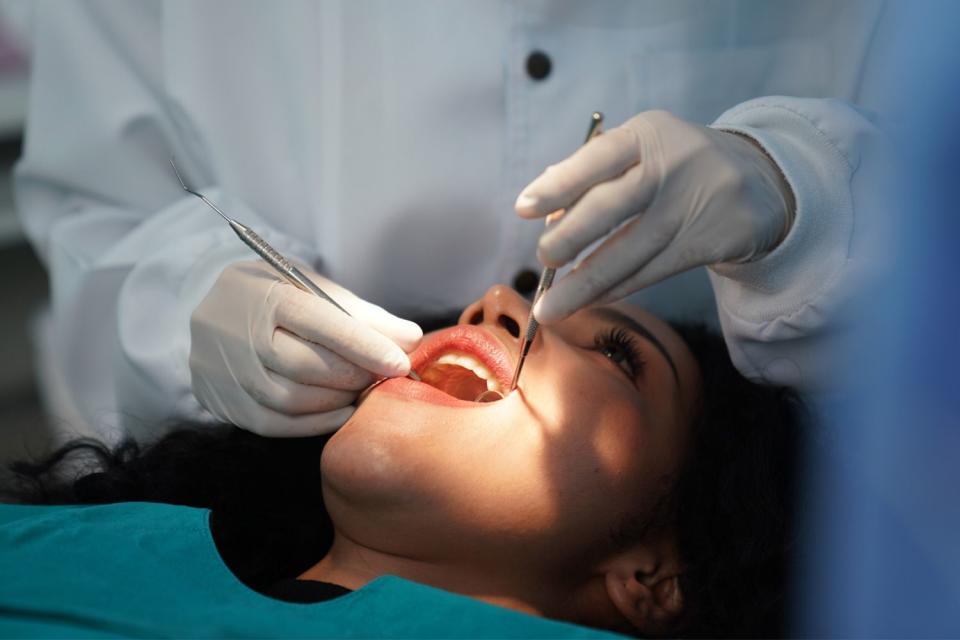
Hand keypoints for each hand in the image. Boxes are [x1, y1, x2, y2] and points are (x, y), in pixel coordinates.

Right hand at [190, 260, 421, 435]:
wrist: (210, 305)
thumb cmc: (276, 295)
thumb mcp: (314, 288)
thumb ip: (363, 315)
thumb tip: (411, 339)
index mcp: (266, 295)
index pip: (320, 323)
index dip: (365, 345)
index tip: (399, 362)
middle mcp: (239, 334)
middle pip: (306, 365)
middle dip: (354, 374)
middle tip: (380, 375)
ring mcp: (226, 371)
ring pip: (291, 399)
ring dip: (336, 400)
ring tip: (358, 389)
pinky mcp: (224, 401)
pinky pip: (275, 424)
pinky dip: (315, 423)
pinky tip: (340, 413)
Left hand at [515, 110, 793, 322]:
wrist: (762, 180)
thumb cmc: (676, 165)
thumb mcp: (644, 149)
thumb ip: (594, 171)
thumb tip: (543, 203)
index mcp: (648, 133)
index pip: (597, 156)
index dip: (559, 184)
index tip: (523, 208)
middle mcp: (674, 164)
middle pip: (613, 206)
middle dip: (570, 237)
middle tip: (543, 259)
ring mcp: (696, 203)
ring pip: (632, 251)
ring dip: (587, 284)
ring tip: (552, 307)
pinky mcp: (713, 239)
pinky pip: (654, 270)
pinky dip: (618, 288)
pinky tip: (591, 300)